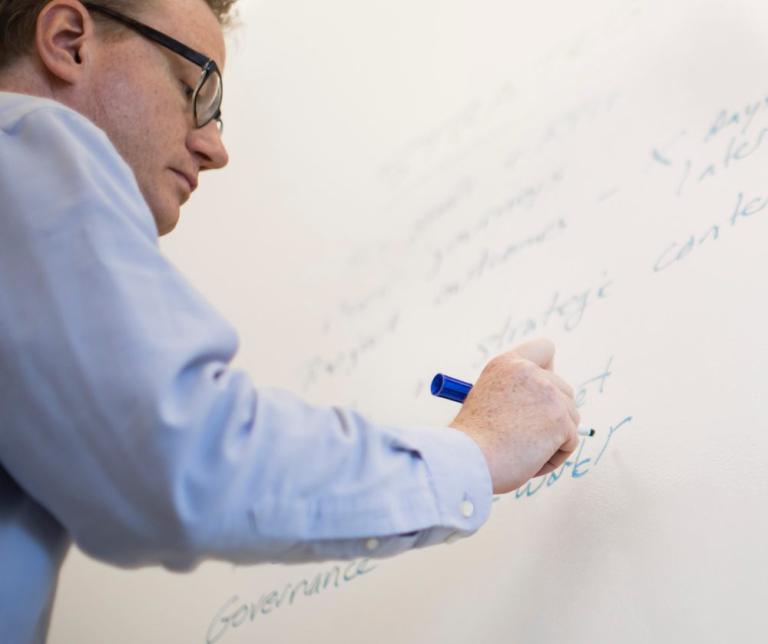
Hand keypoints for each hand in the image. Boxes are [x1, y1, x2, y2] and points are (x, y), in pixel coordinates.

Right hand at [449, 338, 579, 493]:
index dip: (547, 371)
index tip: (537, 393)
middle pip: (564, 390)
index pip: (544, 349)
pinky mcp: (561, 420)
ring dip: (553, 438)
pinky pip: (570, 442)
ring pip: (571, 418)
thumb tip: (547, 407)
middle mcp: (530, 372)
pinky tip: (529, 460)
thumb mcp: (488, 398)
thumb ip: (516, 393)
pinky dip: (554, 457)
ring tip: (522, 451)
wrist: (469, 459)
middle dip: (553, 414)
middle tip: (526, 435)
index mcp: (508, 364)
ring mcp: (549, 394)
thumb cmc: (473, 439)